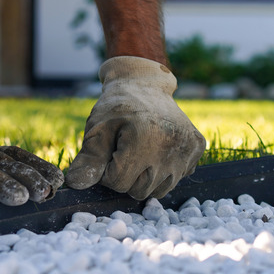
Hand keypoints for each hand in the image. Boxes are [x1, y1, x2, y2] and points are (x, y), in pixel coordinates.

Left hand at [65, 56, 205, 198]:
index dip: (107, 171)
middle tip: (124, 151)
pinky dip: (165, 170)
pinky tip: (158, 149)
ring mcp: (188, 149)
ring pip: (159, 190)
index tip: (108, 152)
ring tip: (141, 152)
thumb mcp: (98, 129)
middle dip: (126, 177)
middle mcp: (171, 147)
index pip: (118, 182)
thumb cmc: (117, 107)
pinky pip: (177, 178)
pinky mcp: (198, 148)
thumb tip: (75, 185)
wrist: (144, 83)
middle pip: (139, 190)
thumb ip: (89, 159)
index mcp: (144, 140)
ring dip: (145, 178)